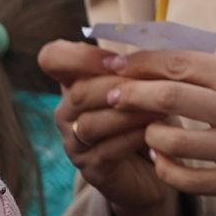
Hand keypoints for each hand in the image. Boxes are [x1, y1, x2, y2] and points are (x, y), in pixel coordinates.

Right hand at [39, 39, 170, 209]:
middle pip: (79, 93)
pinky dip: (134, 137)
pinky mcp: (92, 169)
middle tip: (154, 85)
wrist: (159, 162)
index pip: (53, 58)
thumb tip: (153, 46)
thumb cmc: (151, 114)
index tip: (114, 60)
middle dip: (118, 87)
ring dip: (129, 114)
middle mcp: (67, 112)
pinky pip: (108, 151)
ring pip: (91, 124)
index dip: (79, 56)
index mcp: (75, 82)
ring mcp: (75, 143)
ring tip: (162, 108)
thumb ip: (139, 64)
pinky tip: (156, 131)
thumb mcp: (145, 83)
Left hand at [101, 49, 215, 199]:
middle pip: (164, 96)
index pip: (177, 62)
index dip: (138, 62)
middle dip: (129, 95)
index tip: (114, 64)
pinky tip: (165, 158)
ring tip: (149, 131)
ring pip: (168, 140)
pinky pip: (186, 178)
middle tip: (111, 95)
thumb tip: (166, 62)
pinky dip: (166, 167)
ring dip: (149, 134)